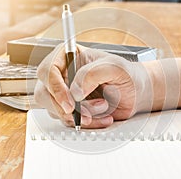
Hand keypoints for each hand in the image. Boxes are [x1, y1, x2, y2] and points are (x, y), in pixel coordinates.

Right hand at [35, 44, 152, 128]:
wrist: (135, 92)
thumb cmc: (126, 74)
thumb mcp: (114, 67)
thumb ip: (93, 74)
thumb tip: (74, 92)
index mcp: (69, 56)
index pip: (48, 70)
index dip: (55, 88)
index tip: (70, 102)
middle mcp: (63, 74)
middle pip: (44, 93)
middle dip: (65, 107)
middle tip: (85, 113)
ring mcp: (65, 93)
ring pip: (55, 110)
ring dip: (79, 115)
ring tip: (103, 107)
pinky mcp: (71, 109)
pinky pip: (68, 121)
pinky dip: (85, 123)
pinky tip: (102, 117)